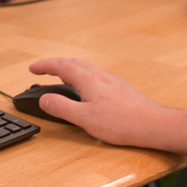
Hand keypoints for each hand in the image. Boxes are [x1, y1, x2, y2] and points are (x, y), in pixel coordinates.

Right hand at [24, 57, 167, 148]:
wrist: (153, 124)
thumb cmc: (122, 123)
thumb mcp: (85, 119)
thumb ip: (62, 108)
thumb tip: (45, 99)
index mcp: (88, 80)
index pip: (61, 65)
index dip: (44, 65)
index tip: (32, 68)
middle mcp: (100, 75)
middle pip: (73, 62)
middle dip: (54, 64)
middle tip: (42, 69)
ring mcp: (111, 80)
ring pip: (85, 68)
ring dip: (68, 68)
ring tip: (59, 76)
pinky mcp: (119, 88)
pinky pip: (94, 75)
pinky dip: (81, 76)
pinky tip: (85, 88)